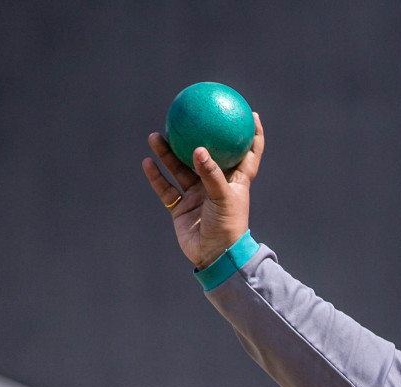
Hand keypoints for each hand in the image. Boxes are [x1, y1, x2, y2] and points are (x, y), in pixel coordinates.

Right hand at [141, 112, 264, 269]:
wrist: (214, 256)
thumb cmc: (228, 227)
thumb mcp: (224, 199)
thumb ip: (211, 174)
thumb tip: (199, 149)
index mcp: (235, 182)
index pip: (247, 155)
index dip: (252, 136)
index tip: (250, 115)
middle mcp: (216, 186)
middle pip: (205, 156)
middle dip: (194, 138)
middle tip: (183, 119)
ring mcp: (197, 196)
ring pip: (180, 169)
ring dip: (168, 153)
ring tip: (155, 135)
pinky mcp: (181, 208)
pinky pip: (166, 188)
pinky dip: (157, 176)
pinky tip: (147, 162)